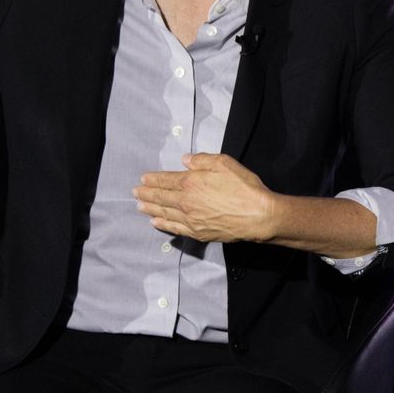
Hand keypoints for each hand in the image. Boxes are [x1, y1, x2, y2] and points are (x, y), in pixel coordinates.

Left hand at [133, 152, 277, 243]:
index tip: (143, 179)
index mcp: (191, 182)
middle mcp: (186, 202)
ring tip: (139, 207)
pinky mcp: (198, 233)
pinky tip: (156, 223)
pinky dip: (163, 225)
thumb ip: (202, 160)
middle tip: (134, 193)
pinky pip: (175, 229)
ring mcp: (191, 219)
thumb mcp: (225, 163)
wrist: (259, 216)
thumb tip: (185, 160)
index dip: (153, 179)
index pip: (166, 180)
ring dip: (150, 209)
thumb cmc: (245, 187)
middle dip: (146, 194)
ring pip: (164, 214)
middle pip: (161, 198)